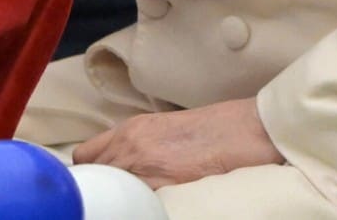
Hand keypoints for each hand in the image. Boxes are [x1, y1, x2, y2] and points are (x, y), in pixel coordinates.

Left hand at [73, 97, 284, 189]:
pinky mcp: (163, 183)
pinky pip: (136, 203)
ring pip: (110, 191)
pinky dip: (139, 207)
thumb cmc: (217, 130)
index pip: (86, 156)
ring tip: (130, 204)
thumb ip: (142, 146)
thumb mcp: (168, 130)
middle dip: (100, 188)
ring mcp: (144, 164)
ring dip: (117, 199)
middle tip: (113, 199)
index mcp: (130, 130)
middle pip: (93, 175)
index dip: (91, 173)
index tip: (97, 185)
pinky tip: (150, 208)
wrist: (250, 129)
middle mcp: (130, 144)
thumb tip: (129, 169)